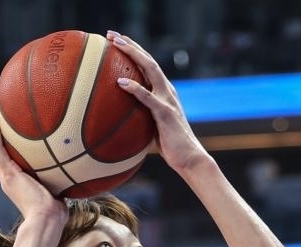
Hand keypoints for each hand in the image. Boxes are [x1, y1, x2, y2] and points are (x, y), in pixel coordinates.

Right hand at [0, 111, 67, 226]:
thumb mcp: (57, 193)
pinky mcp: (7, 174)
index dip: (4, 148)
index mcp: (17, 184)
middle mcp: (8, 180)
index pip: (7, 162)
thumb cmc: (55, 214)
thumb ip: (60, 183)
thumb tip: (75, 173)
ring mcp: (6, 177)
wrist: (46, 221)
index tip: (5, 134)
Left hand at [107, 31, 207, 173]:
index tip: (116, 40)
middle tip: (111, 34)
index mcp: (164, 92)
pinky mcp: (166, 113)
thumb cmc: (170, 147)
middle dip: (130, 44)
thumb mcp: (152, 128)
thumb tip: (120, 121)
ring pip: (150, 70)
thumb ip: (141, 118)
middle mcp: (167, 90)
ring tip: (116, 44)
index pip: (147, 65)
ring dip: (133, 54)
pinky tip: (120, 81)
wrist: (189, 159)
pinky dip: (134, 88)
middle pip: (148, 60)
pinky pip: (148, 97)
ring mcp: (167, 100)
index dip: (133, 50)